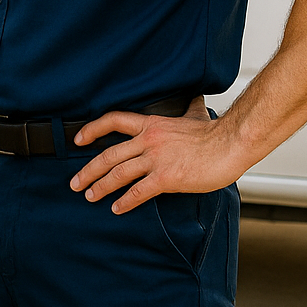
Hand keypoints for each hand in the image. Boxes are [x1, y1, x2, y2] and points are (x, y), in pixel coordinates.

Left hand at [68, 97, 251, 213]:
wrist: (231, 144)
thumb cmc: (216, 133)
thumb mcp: (195, 115)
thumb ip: (188, 109)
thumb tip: (194, 98)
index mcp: (152, 124)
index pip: (113, 121)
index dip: (92, 129)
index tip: (78, 139)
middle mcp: (148, 140)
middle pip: (108, 154)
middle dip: (88, 170)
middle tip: (76, 182)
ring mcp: (155, 159)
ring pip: (118, 173)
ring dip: (100, 187)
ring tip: (90, 196)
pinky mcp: (166, 178)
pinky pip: (138, 192)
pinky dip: (125, 201)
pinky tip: (117, 208)